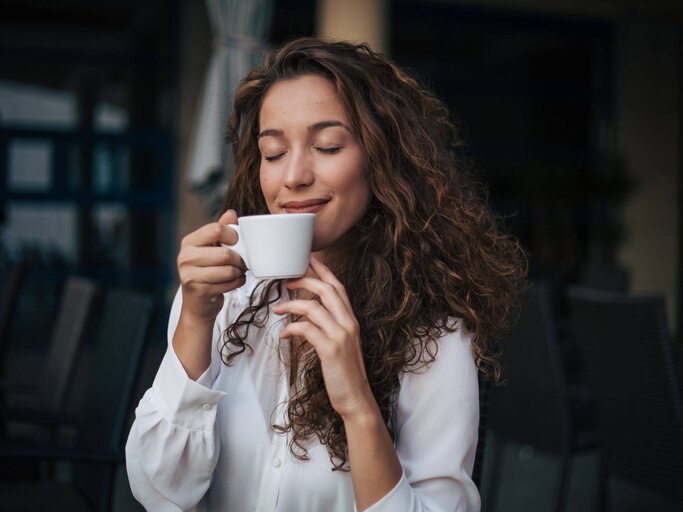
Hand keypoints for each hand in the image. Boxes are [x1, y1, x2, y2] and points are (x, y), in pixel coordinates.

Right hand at [177, 209, 246, 324]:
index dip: (233, 236)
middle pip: (226, 253)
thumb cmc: (207, 273)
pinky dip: (237, 282)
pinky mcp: (199, 291)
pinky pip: (229, 283)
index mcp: (189, 242)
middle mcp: (185, 257)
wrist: (198, 305)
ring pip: (229, 269)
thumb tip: (231, 213)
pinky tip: (232, 282)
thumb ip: (221, 230)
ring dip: (239, 272)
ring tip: (237, 272)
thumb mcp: (211, 249)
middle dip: (239, 259)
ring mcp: (190, 275)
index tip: (236, 243)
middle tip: (241, 263)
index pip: (216, 229)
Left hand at [272, 256, 377, 420]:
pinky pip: (306, 329)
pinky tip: (284, 335)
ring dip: (291, 305)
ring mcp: (340, 336)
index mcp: (351, 320)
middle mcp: (348, 323)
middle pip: (326, 289)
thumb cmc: (344, 372)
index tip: (308, 259)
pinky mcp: (330, 349)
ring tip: (277, 308)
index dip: (323, 271)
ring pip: (313, 307)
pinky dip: (291, 328)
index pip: (338, 287)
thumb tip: (305, 317)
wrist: (356, 398)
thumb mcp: (339, 344)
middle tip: (286, 281)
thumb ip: (327, 327)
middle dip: (304, 280)